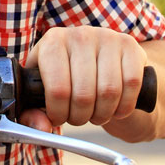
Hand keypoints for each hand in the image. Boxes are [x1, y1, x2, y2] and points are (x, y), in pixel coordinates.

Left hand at [20, 26, 147, 128]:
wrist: (100, 60)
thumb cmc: (66, 79)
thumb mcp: (43, 92)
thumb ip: (33, 114)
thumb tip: (42, 128)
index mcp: (52, 43)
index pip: (57, 90)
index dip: (59, 114)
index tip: (59, 118)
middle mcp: (79, 35)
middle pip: (84, 95)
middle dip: (81, 117)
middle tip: (79, 118)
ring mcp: (107, 37)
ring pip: (109, 92)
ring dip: (103, 114)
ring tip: (96, 114)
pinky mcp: (130, 45)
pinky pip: (131, 84)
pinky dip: (125, 105)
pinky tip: (116, 108)